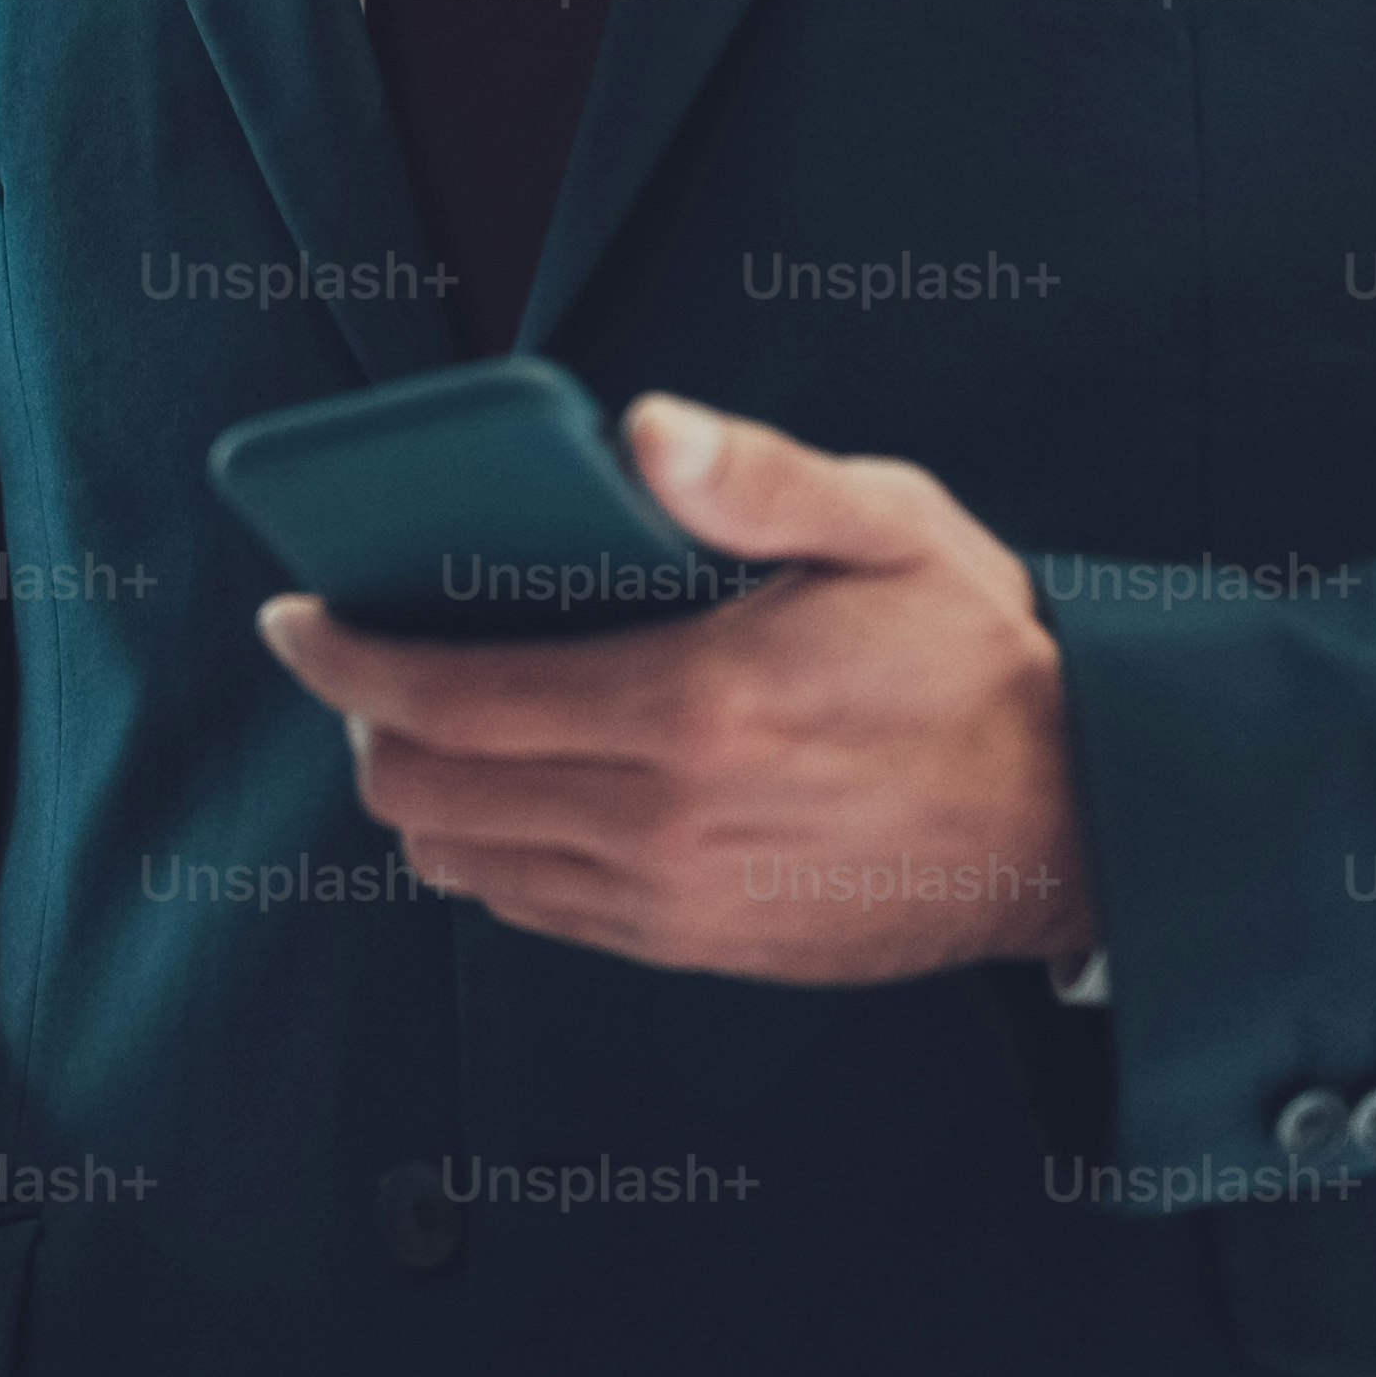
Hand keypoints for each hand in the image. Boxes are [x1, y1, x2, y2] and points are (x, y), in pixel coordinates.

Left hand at [252, 391, 1098, 980]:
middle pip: (425, 795)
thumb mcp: (890, 525)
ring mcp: (675, 899)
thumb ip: (756, 477)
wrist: (1077, 818)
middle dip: (367, 725)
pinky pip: (534, 911)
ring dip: (422, 793)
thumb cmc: (975, 655)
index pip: (446, 697)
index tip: (298, 618)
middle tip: (373, 662)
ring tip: (437, 723)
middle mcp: (664, 820)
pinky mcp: (697, 945)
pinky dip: (490, 851)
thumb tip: (639, 431)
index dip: (343, 658)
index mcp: (691, 705)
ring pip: (464, 865)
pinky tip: (516, 788)